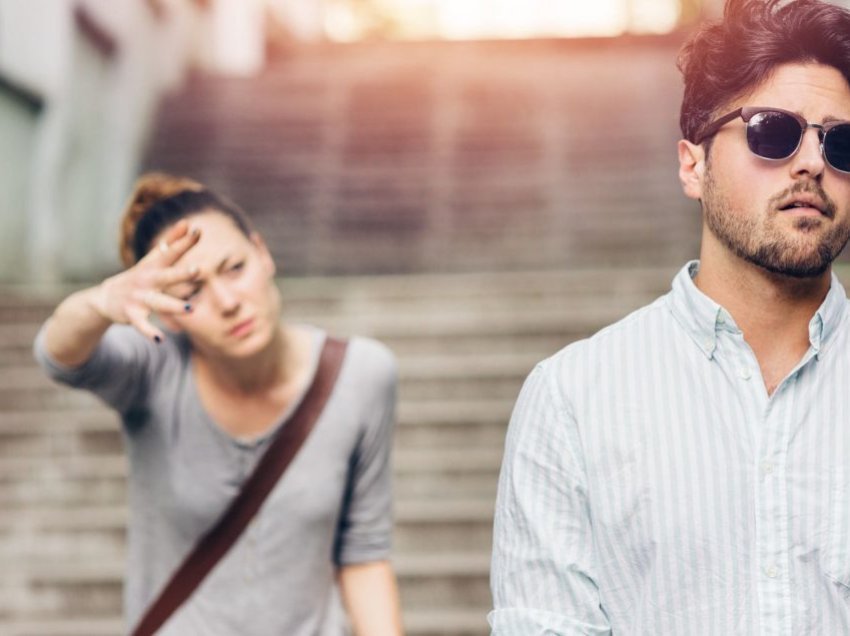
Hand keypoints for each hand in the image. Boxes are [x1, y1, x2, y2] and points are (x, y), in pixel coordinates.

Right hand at [92, 220, 200, 341]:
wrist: (105, 297)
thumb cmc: (139, 276)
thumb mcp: (153, 259)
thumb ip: (172, 242)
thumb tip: (188, 223)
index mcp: (154, 265)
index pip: (170, 251)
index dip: (184, 242)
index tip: (198, 231)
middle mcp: (147, 280)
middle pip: (167, 275)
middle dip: (182, 273)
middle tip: (199, 270)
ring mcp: (139, 297)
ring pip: (158, 302)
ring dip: (173, 305)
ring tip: (190, 309)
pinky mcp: (131, 314)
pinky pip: (142, 325)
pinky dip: (149, 332)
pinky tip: (160, 339)